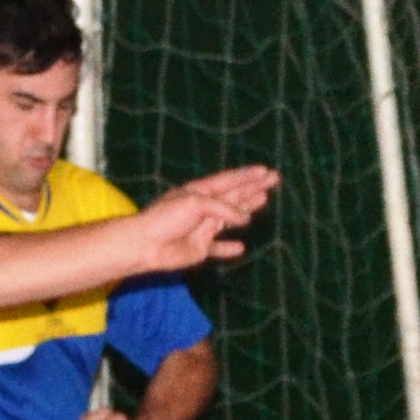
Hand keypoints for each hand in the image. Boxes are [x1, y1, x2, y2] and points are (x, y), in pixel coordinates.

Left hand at [133, 165, 276, 270]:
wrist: (145, 245)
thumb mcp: (196, 204)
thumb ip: (223, 209)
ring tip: (263, 200)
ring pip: (230, 218)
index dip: (248, 176)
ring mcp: (203, 228)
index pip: (229, 181)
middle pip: (234, 195)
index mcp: (199, 191)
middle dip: (254, 187)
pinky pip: (218, 247)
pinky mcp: (200, 248)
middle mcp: (203, 207)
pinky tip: (241, 247)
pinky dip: (228, 248)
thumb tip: (245, 219)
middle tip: (274, 180)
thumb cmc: (166, 218)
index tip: (266, 171)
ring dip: (247, 209)